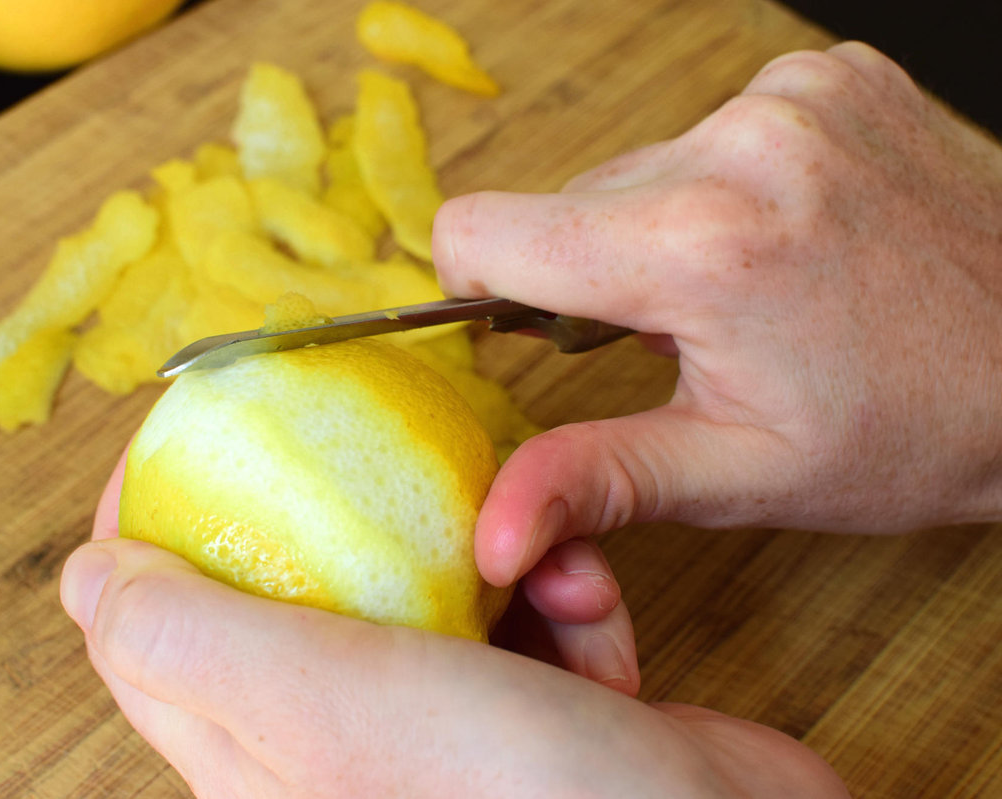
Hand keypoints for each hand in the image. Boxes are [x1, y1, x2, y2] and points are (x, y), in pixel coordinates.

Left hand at [61, 454, 848, 797]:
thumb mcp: (324, 697)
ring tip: (533, 556)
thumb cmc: (516, 790)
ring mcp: (451, 724)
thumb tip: (82, 580)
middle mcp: (349, 744)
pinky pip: (525, 603)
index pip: (159, 635)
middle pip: (302, 588)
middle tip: (368, 444)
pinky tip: (594, 602)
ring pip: (429, 582)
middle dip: (353, 516)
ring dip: (487, 545)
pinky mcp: (540, 704)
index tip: (188, 433)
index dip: (154, 525)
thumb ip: (193, 639)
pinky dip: (560, 584)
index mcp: (268, 758)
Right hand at [433, 42, 1001, 587]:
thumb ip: (593, 481)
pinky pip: (708, 129)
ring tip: (742, 287)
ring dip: (657, 228)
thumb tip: (493, 535)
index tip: (526, 328)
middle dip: (590, 272)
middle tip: (676, 330)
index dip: (477, 286)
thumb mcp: (735, 474)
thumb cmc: (907, 432)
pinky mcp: (826, 75)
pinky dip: (722, 185)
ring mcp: (791, 96)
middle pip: (562, 201)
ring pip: (635, 166)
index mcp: (698, 248)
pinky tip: (783, 236)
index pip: (482, 228)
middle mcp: (739, 145)